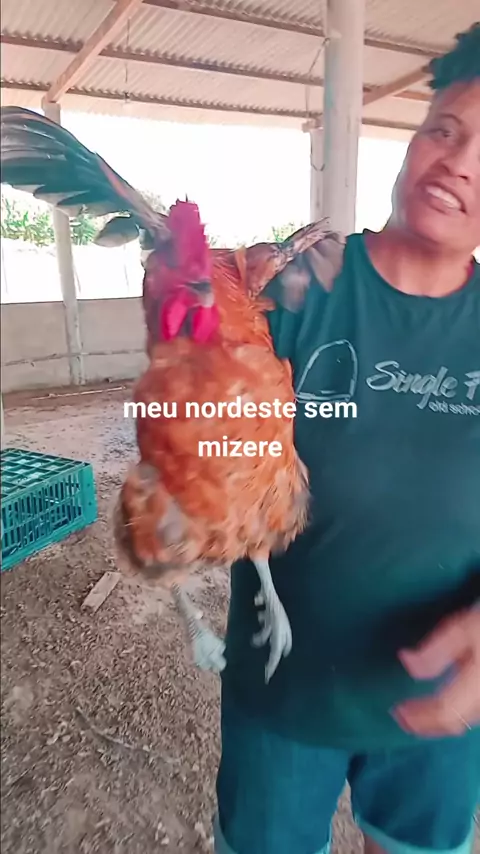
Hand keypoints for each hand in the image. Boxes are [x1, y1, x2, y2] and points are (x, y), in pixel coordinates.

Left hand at [393, 605, 479, 736]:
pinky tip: (444, 705)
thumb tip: (405, 662)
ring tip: (418, 714)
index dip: (419, 717)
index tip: (397, 711)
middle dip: (426, 724)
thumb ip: (435, 650)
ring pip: (468, 721)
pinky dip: (456, 714)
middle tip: (403, 718)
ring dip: (441, 721)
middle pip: (456, 723)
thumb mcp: (463, 627)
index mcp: (478, 685)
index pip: (446, 712)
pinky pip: (476, 714)